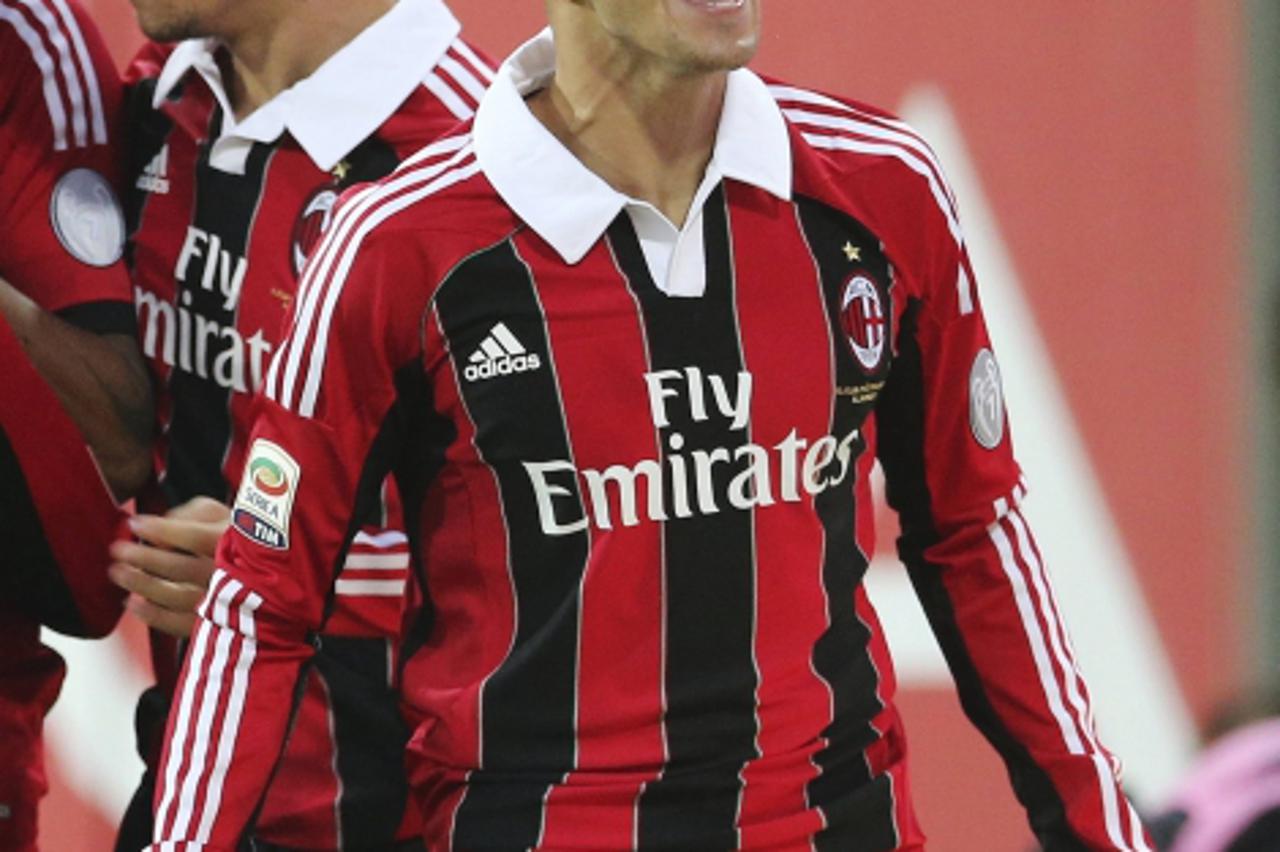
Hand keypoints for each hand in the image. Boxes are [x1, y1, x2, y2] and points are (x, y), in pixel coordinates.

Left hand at [109, 497, 228, 636]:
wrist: (265, 572)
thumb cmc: (240, 538)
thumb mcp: (225, 513)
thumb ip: (196, 512)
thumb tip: (162, 523)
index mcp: (235, 544)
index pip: (193, 537)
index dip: (160, 530)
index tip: (135, 524)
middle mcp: (230, 574)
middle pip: (181, 568)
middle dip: (144, 559)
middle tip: (118, 550)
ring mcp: (222, 601)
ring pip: (177, 597)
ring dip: (142, 586)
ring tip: (118, 574)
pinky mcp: (214, 622)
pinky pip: (180, 624)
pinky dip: (153, 616)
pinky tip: (133, 603)